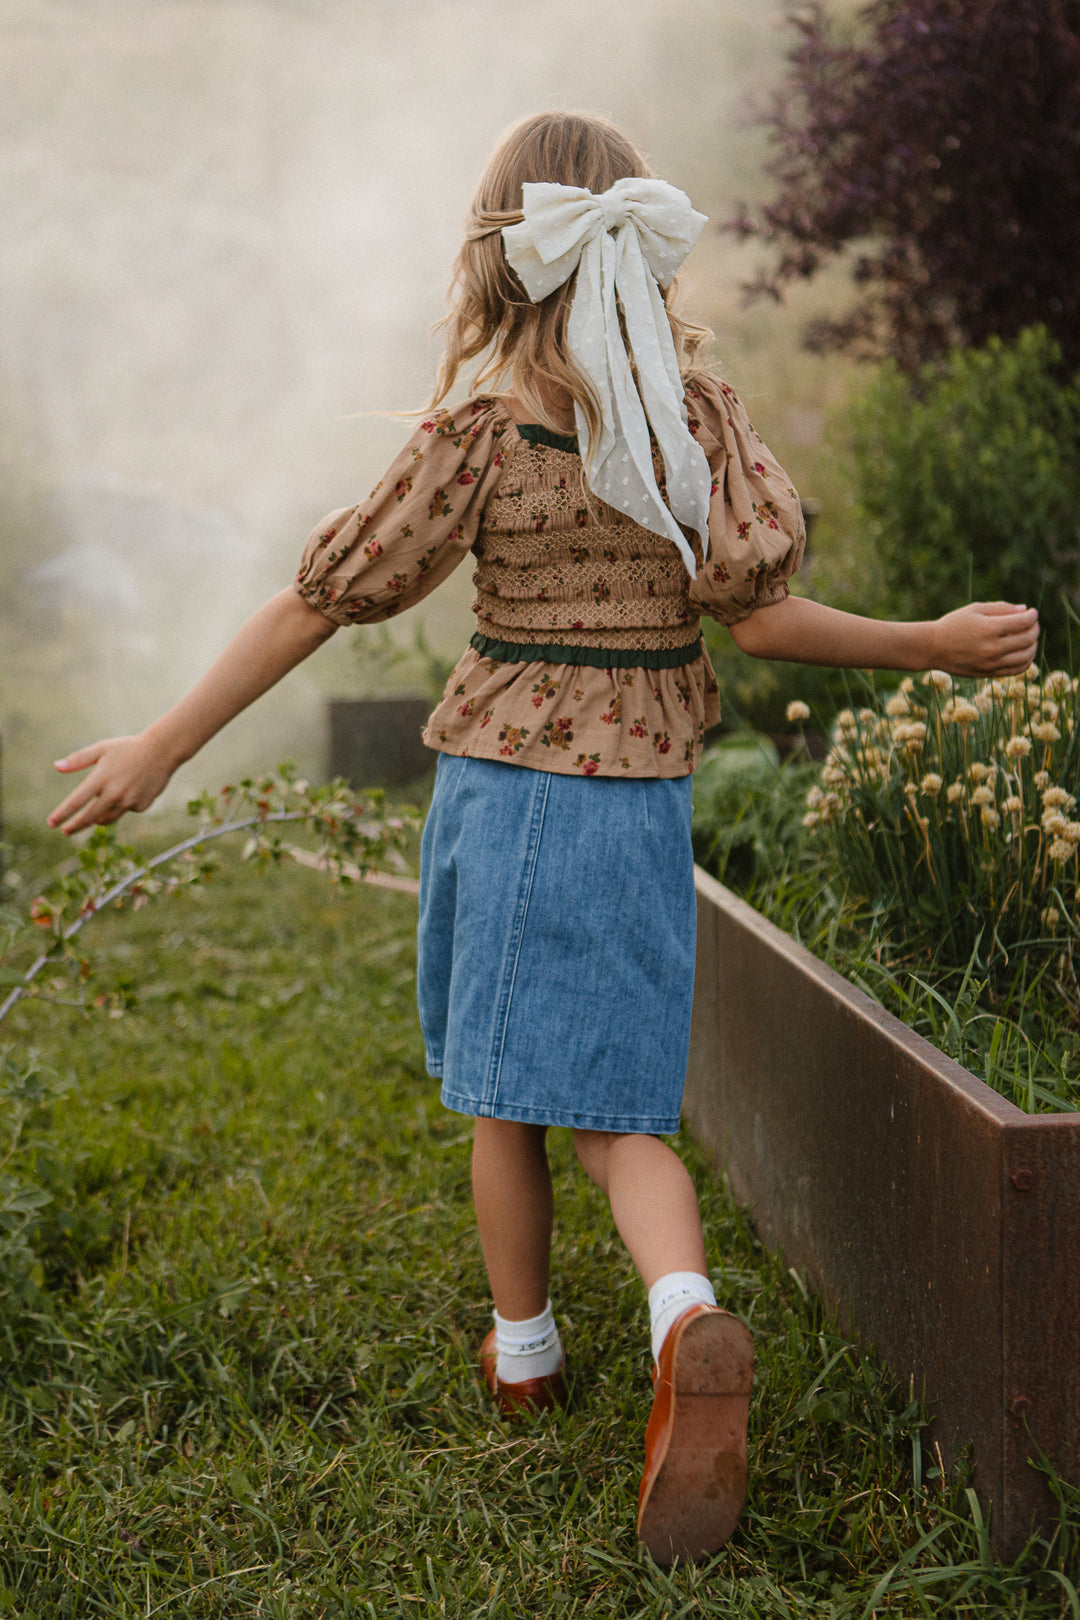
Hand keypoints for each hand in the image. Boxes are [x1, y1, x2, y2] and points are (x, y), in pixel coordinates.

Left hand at [47, 734, 174, 835]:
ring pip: (107, 818)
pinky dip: (122, 806)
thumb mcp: (101, 749)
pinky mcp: (141, 805)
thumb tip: (56, 767)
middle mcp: (114, 793)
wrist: (163, 751)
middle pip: (89, 818)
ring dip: (97, 818)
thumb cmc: (128, 747)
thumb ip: (78, 760)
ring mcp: (129, 801)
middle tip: (65, 831)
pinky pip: (126, 811)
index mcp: (101, 779)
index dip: (62, 814)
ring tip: (92, 816)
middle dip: (75, 826)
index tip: (51, 823)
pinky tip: (129, 791)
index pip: (75, 802)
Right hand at [928, 602, 1039, 677]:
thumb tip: (1024, 610)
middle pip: (1028, 638)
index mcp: (989, 629)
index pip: (1024, 622)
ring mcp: (992, 663)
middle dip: (1034, 628)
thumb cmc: (953, 625)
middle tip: (1032, 624)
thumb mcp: (975, 609)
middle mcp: (993, 648)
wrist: (932, 648)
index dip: (1032, 615)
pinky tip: (1024, 653)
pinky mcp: (989, 673)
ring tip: (1030, 639)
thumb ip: (1001, 608)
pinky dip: (1026, 661)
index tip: (1032, 612)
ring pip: (1026, 656)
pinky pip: (1017, 670)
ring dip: (1033, 645)